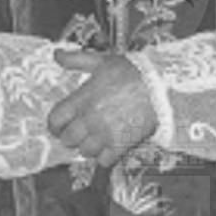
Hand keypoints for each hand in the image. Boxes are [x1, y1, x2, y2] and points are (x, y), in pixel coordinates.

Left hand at [47, 51, 157, 166]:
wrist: (160, 86)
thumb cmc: (132, 72)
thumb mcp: (101, 61)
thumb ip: (76, 59)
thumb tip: (56, 54)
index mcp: (81, 100)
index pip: (55, 121)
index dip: (55, 125)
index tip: (60, 126)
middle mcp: (89, 120)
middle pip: (68, 140)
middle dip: (72, 136)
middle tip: (80, 132)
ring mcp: (104, 134)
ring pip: (85, 152)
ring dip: (88, 147)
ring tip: (96, 139)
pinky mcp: (121, 145)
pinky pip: (104, 161)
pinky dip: (105, 157)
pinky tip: (110, 147)